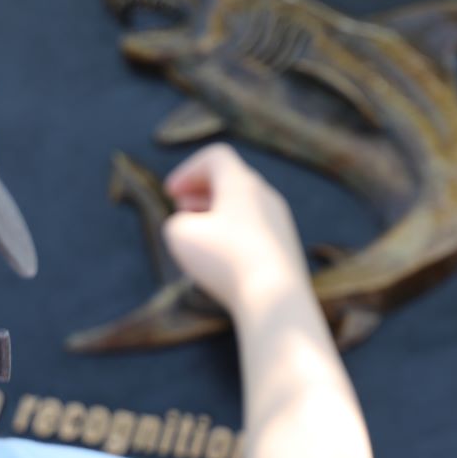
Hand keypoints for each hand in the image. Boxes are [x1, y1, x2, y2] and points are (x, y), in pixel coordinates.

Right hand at [161, 143, 309, 317]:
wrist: (275, 300)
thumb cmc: (225, 261)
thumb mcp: (181, 235)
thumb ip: (178, 222)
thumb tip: (191, 227)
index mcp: (242, 183)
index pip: (216, 157)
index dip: (188, 171)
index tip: (170, 194)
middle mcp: (266, 197)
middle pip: (232, 180)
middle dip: (201, 191)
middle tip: (181, 208)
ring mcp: (280, 223)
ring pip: (245, 207)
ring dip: (217, 213)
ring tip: (197, 232)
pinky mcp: (286, 250)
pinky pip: (256, 231)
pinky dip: (233, 234)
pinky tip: (220, 258)